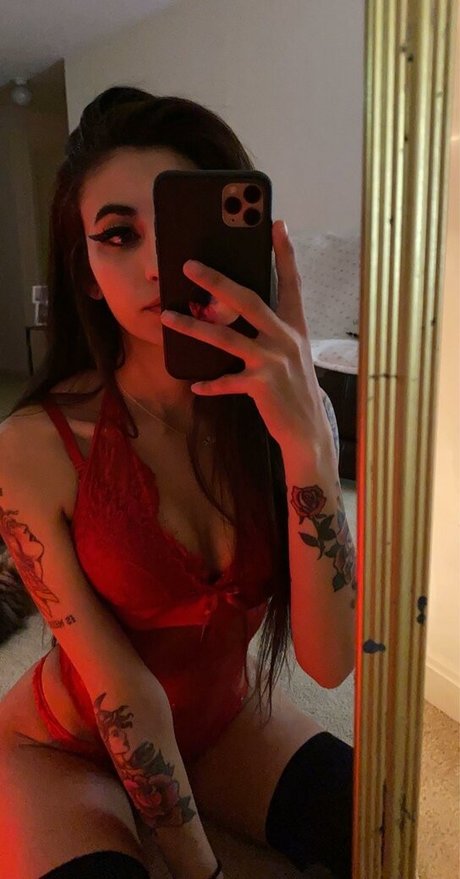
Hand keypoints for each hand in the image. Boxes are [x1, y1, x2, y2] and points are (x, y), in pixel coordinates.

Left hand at [160, 219, 328, 453]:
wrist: (308, 430)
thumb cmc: (295, 389)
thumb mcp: (292, 353)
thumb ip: (272, 331)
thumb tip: (240, 312)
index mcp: (294, 326)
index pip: (291, 283)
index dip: (285, 254)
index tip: (277, 224)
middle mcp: (285, 338)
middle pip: (247, 301)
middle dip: (216, 281)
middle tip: (189, 265)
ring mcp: (273, 361)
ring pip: (225, 338)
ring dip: (193, 327)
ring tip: (167, 317)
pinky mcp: (261, 385)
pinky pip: (227, 381)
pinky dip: (211, 384)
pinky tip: (195, 385)